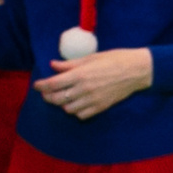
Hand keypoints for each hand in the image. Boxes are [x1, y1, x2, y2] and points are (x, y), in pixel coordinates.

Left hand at [34, 48, 153, 119]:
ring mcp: (92, 100)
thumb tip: (54, 65)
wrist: (136, 70)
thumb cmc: (114, 59)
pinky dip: (75, 111)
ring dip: (62, 104)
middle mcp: (84, 89)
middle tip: (45, 93)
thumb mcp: (90, 57)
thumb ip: (70, 64)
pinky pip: (81, 115)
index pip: (53, 84)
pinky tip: (76, 104)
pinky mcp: (100, 107)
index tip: (36, 85)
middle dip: (48, 96)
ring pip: (68, 109)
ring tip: (62, 97)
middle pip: (57, 98)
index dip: (42, 86)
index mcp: (80, 74)